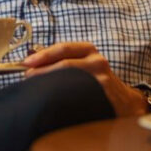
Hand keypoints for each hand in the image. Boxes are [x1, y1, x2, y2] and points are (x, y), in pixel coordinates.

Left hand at [22, 42, 147, 117]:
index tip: (26, 63)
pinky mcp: (102, 97)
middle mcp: (97, 62)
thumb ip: (63, 61)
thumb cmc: (97, 81)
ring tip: (36, 90)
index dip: (43, 55)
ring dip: (49, 85)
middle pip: (64, 64)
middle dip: (42, 72)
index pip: (63, 49)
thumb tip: (32, 63)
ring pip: (69, 81)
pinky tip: (52, 102)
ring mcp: (101, 80)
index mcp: (89, 51)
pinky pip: (77, 98)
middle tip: (27, 79)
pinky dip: (62, 99)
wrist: (124, 101)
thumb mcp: (84, 64)